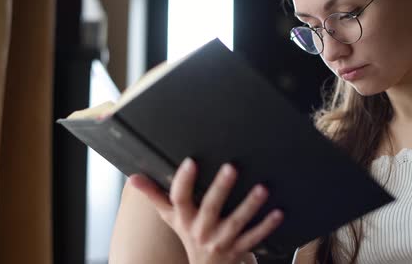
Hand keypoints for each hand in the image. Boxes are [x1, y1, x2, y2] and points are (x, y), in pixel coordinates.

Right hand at [129, 158, 283, 263]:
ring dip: (250, 205)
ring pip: (236, 223)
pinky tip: (278, 212)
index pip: (179, 199)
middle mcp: (200, 231)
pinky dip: (267, 226)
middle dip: (220, 188)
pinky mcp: (238, 250)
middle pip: (210, 208)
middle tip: (231, 168)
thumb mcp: (171, 217)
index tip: (191, 161)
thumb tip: (133, 177)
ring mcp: (221, 242)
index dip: (184, 181)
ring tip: (262, 188)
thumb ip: (155, 196)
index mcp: (184, 219)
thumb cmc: (189, 235)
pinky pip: (254, 238)